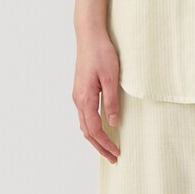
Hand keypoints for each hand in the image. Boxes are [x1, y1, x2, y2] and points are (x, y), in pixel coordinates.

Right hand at [73, 26, 120, 162]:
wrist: (89, 35)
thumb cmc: (101, 53)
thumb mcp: (111, 77)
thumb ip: (112, 101)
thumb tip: (113, 122)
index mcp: (85, 98)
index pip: (94, 129)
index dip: (105, 143)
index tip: (116, 153)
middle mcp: (78, 99)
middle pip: (87, 131)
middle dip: (100, 146)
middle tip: (113, 158)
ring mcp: (78, 95)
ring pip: (84, 124)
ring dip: (95, 138)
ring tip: (108, 148)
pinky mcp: (81, 90)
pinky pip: (85, 115)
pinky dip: (92, 128)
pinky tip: (101, 129)